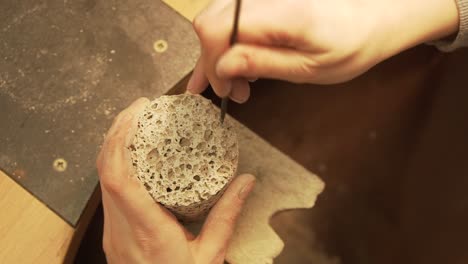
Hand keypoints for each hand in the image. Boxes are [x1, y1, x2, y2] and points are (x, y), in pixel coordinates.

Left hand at [96, 98, 255, 263]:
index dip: (121, 140)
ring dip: (113, 146)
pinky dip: (115, 163)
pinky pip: (107, 190)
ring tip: (135, 123)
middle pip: (104, 171)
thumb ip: (227, 217)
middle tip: (139, 108)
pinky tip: (132, 154)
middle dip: (116, 132)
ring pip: (101, 179)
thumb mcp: (210, 257)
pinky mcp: (113, 233)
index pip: (119, 179)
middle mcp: (121, 230)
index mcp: (147, 233)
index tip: (136, 114)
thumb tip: (246, 182)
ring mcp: (113, 232)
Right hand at [187, 0, 458, 101]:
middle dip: (213, 62)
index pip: (217, 30)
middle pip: (210, 22)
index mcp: (280, 12)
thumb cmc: (351, 45)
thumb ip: (262, 63)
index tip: (224, 91)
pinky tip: (241, 64)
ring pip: (218, 19)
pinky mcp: (265, 0)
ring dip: (221, 54)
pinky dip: (232, 42)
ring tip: (240, 84)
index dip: (211, 64)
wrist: (376, 15)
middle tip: (231, 93)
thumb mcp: (308, 68)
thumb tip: (221, 68)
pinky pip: (234, 17)